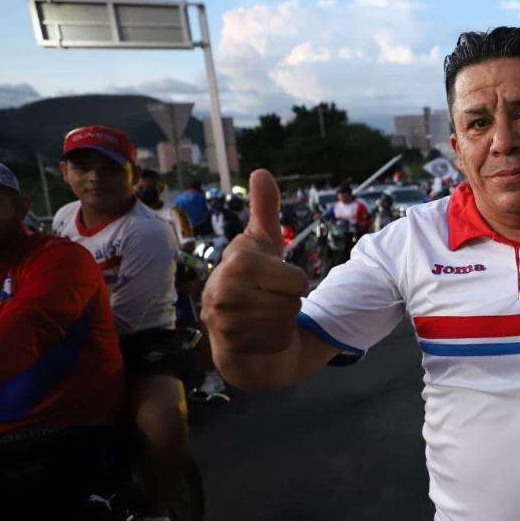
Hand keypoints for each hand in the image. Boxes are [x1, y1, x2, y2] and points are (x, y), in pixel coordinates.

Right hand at [202, 170, 309, 354]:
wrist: (238, 329)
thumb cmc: (255, 281)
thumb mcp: (264, 245)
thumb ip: (265, 210)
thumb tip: (261, 171)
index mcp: (236, 261)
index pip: (298, 280)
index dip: (297, 282)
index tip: (277, 279)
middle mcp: (221, 290)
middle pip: (293, 304)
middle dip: (289, 304)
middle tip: (270, 300)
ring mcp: (222, 322)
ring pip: (285, 324)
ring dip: (282, 323)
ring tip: (263, 316)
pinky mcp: (228, 349)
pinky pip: (277, 345)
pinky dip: (275, 342)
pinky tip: (259, 335)